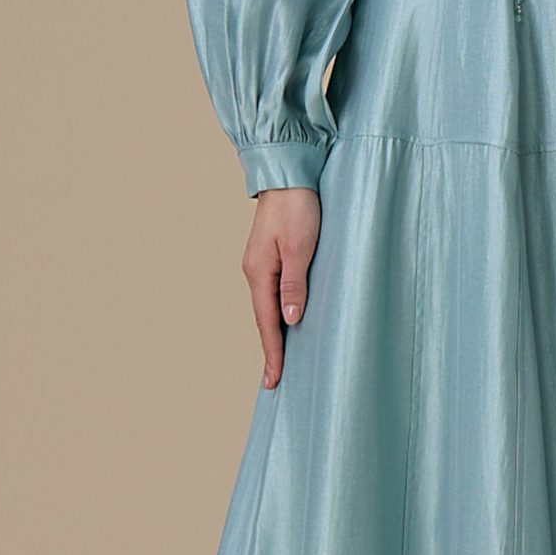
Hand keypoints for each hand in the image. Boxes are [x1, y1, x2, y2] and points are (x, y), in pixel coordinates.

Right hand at [242, 187, 321, 387]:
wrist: (289, 174)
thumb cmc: (298, 208)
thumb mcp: (299, 247)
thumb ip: (295, 283)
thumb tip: (290, 320)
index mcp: (260, 273)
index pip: (267, 322)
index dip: (273, 352)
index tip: (274, 380)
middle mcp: (256, 272)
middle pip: (264, 319)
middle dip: (271, 349)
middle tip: (274, 379)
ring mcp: (262, 264)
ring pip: (268, 307)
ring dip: (274, 333)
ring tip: (281, 358)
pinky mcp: (272, 256)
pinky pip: (274, 293)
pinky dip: (278, 313)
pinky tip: (286, 320)